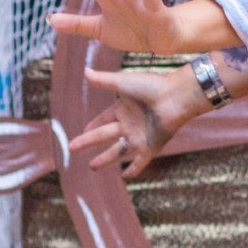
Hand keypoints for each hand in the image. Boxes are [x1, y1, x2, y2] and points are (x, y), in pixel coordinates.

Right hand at [66, 64, 205, 178]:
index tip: (83, 131)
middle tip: (72, 149)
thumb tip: (85, 71)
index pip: (103, 120)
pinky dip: (132, 169)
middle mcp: (129, 124)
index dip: (93, 125)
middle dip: (88, 143)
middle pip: (104, 136)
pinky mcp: (151, 147)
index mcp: (123, 109)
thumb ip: (104, 80)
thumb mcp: (123, 82)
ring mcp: (139, 137)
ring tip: (92, 167)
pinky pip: (139, 161)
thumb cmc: (151, 85)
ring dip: (105, 159)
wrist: (175, 96)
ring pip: (118, 151)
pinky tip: (125, 176)